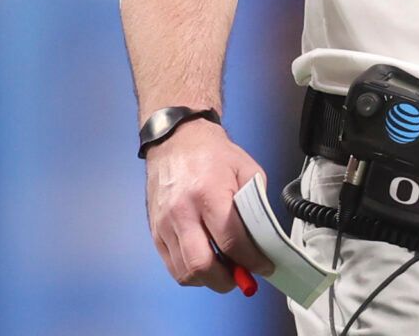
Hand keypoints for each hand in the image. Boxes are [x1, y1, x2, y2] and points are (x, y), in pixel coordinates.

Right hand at [144, 120, 274, 291]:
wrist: (176, 139)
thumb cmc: (212, 153)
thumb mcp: (246, 170)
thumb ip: (256, 205)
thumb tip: (262, 240)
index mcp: (208, 193)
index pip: (231, 241)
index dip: (252, 261)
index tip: (263, 266)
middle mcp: (182, 211)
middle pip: (203, 265)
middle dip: (227, 280)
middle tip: (241, 276)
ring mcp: (165, 223)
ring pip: (186, 272)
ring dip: (209, 280)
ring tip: (224, 269)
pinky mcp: (155, 231)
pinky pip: (172, 266)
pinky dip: (192, 273)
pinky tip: (206, 261)